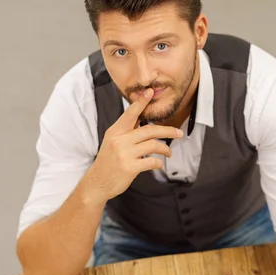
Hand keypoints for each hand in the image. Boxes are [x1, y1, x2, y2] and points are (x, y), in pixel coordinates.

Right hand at [84, 88, 182, 203]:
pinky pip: (151, 162)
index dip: (141, 102)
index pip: (130, 114)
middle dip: (167, 131)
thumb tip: (142, 119)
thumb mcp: (113, 142)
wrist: (97, 182)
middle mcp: (120, 140)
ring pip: (153, 145)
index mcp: (115, 131)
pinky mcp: (130, 168)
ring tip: (168, 153)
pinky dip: (158, 162)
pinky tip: (158, 163)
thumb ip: (126, 131)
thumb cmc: (108, 161)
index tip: (150, 92)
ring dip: (165, 149)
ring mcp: (124, 154)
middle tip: (179, 133)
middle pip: (149, 130)